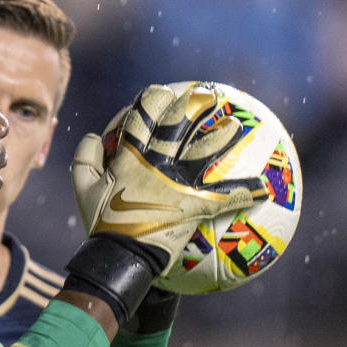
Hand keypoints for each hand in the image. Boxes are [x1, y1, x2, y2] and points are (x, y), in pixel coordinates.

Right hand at [71, 83, 268, 270]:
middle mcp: (157, 164)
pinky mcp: (193, 206)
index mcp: (130, 157)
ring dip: (220, 137)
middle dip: (191, 106)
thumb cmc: (100, 222)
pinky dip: (244, 194)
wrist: (120, 254)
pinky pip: (223, 199)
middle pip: (176, 125)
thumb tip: (93, 136)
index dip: (152, 100)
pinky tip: (264, 189)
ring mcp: (178, 184)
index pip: (142, 117)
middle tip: (205, 94)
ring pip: (203, 152)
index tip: (160, 92)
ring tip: (235, 126)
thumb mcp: (82, 188)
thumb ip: (84, 158)